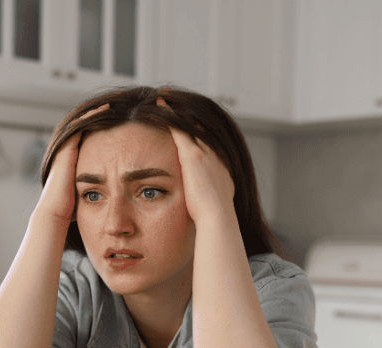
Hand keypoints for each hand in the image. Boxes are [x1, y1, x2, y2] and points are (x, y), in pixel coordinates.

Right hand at [35, 104, 109, 222]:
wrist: (55, 211)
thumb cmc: (70, 209)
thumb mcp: (85, 196)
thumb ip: (95, 192)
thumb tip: (112, 197)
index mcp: (73, 164)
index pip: (87, 142)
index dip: (99, 131)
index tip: (115, 125)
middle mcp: (68, 154)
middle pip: (83, 130)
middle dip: (97, 118)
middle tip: (113, 108)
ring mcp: (66, 150)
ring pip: (80, 125)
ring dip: (94, 114)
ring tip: (109, 104)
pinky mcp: (66, 149)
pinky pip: (79, 126)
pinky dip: (90, 117)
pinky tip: (103, 109)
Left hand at [157, 99, 234, 224]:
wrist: (217, 215)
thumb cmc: (212, 216)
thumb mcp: (214, 202)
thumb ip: (208, 196)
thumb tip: (204, 203)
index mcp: (221, 166)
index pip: (209, 143)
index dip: (200, 131)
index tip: (191, 124)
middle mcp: (215, 154)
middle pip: (201, 127)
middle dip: (189, 115)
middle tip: (176, 102)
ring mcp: (205, 152)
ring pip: (190, 123)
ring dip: (177, 110)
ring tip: (165, 97)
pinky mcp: (192, 154)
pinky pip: (179, 127)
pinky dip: (169, 114)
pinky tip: (160, 103)